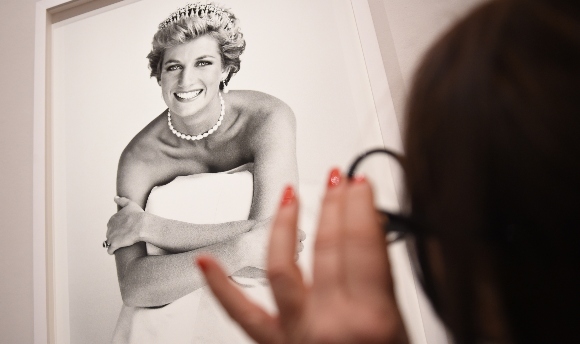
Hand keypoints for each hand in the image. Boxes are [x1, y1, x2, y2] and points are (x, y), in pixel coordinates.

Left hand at [106, 196, 144, 253]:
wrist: (142, 225)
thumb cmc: (138, 214)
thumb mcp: (130, 204)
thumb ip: (122, 200)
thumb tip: (115, 197)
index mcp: (112, 219)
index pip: (112, 225)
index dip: (118, 227)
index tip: (124, 229)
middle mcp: (109, 227)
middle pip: (110, 233)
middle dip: (114, 235)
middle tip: (123, 237)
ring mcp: (111, 236)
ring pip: (109, 241)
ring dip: (113, 243)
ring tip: (120, 244)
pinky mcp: (114, 245)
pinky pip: (110, 250)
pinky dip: (111, 251)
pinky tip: (115, 251)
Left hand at [197, 172, 407, 343]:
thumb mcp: (403, 330)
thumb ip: (383, 285)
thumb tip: (370, 240)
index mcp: (371, 320)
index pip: (362, 244)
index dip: (359, 206)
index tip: (358, 184)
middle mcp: (330, 324)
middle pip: (329, 246)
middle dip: (333, 204)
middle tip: (337, 179)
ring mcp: (296, 333)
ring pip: (284, 264)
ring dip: (286, 225)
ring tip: (289, 195)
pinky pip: (240, 314)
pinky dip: (220, 286)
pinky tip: (205, 261)